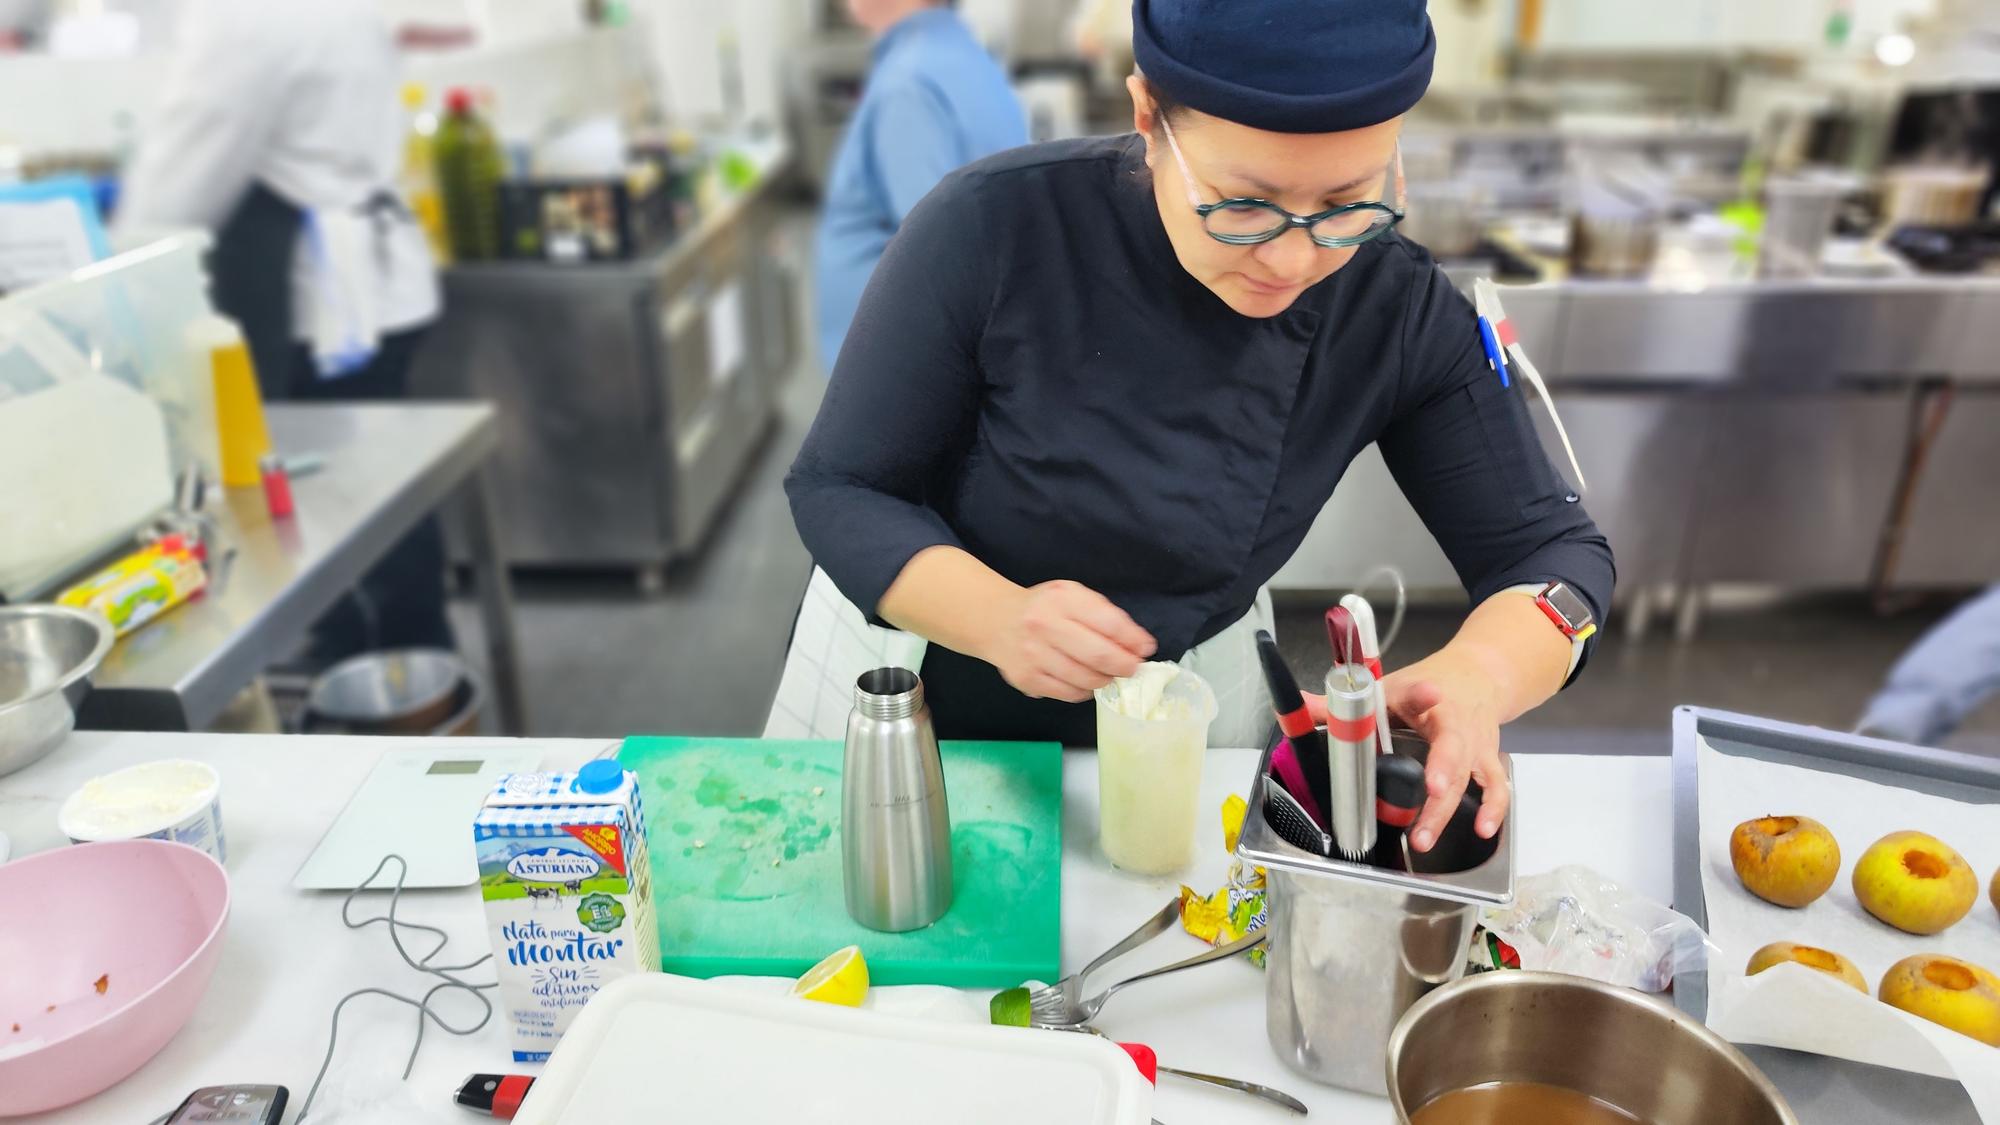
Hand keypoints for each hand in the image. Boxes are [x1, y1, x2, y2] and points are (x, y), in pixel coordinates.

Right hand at [987, 580, 1155, 702]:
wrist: (996, 620)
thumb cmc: (1043, 608)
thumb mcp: (1072, 596)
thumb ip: (1105, 615)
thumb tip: (1139, 644)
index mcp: (1061, 600)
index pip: (1109, 623)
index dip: (1134, 640)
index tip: (1145, 649)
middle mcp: (1045, 626)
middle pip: (1099, 655)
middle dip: (1125, 665)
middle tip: (1132, 668)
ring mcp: (1034, 655)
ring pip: (1086, 679)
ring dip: (1106, 679)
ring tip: (1108, 673)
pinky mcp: (1028, 679)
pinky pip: (1069, 694)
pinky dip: (1085, 691)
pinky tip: (1086, 682)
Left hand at [1304, 655, 1511, 852]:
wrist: (1479, 674)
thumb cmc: (1430, 684)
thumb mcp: (1389, 687)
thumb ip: (1344, 705)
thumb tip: (1298, 708)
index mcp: (1426, 697)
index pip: (1421, 692)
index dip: (1423, 694)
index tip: (1429, 693)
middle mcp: (1455, 722)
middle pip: (1450, 748)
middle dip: (1439, 773)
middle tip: (1426, 793)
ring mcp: (1474, 744)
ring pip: (1469, 776)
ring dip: (1448, 807)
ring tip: (1424, 836)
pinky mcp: (1486, 761)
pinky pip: (1496, 786)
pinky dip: (1494, 807)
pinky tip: (1484, 829)